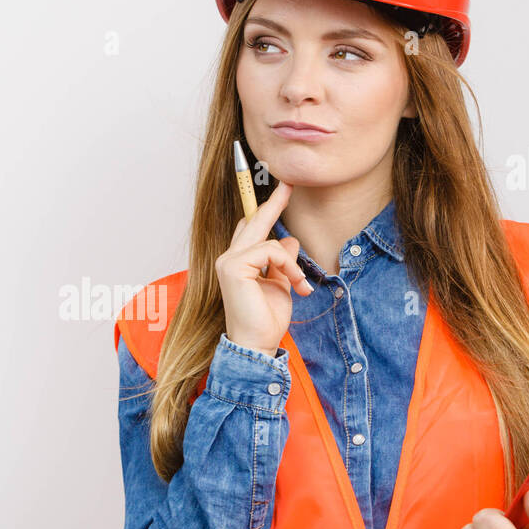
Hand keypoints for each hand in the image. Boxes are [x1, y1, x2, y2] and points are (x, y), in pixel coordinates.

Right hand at [215, 181, 313, 357]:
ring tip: (300, 284)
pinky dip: (289, 266)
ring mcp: (228, 262)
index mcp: (238, 263)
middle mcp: (229, 259)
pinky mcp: (234, 267)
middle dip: (273, 203)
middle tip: (289, 184)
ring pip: (268, 240)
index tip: (281, 190)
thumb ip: (283, 262)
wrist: (257, 344)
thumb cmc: (266, 320)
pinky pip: (271, 251)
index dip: (264, 210)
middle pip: (253, 222)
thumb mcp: (282, 284)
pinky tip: (295, 285)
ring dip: (291, 263)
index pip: (250, 229)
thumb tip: (289, 239)